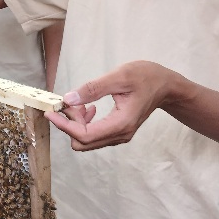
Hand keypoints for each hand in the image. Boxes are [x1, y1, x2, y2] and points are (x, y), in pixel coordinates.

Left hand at [44, 60, 176, 150]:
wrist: (167, 86)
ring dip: (77, 123)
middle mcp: (120, 134)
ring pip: (88, 140)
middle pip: (83, 142)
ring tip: (79, 103)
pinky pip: (95, 135)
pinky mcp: (118, 131)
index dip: (64, 125)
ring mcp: (120, 135)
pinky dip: (85, 123)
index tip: (51, 112)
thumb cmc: (147, 77)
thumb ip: (94, 88)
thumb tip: (69, 99)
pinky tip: (88, 107)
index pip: (84, 135)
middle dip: (69, 124)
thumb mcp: (120, 76)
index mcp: (121, 123)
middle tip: (69, 103)